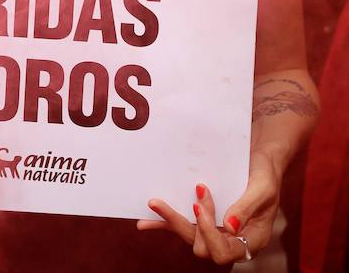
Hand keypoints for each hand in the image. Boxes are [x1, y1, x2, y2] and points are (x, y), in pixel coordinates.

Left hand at [136, 152, 279, 264]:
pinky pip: (183, 225)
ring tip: (154, 203)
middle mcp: (232, 240)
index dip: (209, 233)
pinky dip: (164, 224)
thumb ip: (246, 208)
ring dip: (173, 220)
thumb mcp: (262, 188)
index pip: (225, 252)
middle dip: (195, 222)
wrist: (259, 159)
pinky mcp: (204, 218)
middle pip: (204, 247)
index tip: (199, 205)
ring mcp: (216, 230)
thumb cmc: (265, 173)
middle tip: (197, 192)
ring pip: (191, 236)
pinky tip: (145, 223)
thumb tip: (228, 227)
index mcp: (251, 239)